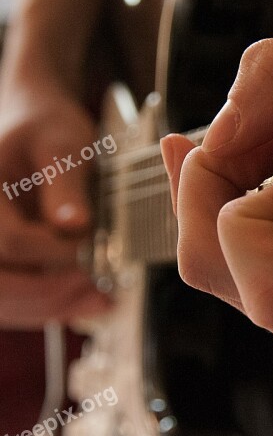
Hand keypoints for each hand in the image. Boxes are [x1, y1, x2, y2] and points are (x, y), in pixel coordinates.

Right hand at [0, 78, 109, 327]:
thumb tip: (73, 226)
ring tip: (100, 300)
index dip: (53, 253)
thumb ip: (65, 186)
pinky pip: (11, 301)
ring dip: (50, 307)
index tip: (89, 247)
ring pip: (2, 301)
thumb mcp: (62, 145)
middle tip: (96, 288)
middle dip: (49, 292)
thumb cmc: (47, 129)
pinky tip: (88, 302)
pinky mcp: (0, 264)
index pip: (7, 241)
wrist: (35, 127)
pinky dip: (47, 307)